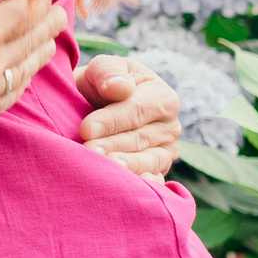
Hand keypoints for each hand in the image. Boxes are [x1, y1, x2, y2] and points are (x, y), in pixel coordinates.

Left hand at [76, 55, 182, 180]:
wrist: (97, 105)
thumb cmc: (101, 85)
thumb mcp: (102, 69)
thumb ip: (109, 72)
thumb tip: (120, 88)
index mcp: (162, 96)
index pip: (138, 109)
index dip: (112, 120)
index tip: (86, 128)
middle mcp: (170, 126)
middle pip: (140, 138)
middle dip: (112, 145)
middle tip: (88, 152)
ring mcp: (166, 152)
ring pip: (147, 161)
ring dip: (125, 167)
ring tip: (104, 171)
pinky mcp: (158, 172)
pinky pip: (154, 182)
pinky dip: (142, 186)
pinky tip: (127, 189)